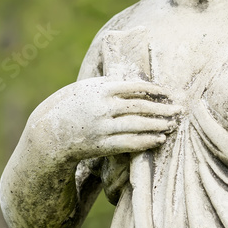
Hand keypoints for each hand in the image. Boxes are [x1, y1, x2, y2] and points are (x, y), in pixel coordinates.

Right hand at [25, 77, 182, 165]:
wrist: (47, 134)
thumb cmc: (71, 105)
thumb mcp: (88, 87)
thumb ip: (111, 84)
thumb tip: (137, 82)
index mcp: (101, 89)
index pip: (136, 87)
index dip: (156, 90)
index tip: (169, 93)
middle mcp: (103, 107)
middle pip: (141, 107)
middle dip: (162, 109)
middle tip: (179, 110)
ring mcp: (102, 127)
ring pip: (137, 125)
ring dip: (158, 125)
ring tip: (172, 125)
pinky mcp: (100, 145)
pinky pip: (128, 143)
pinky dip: (146, 141)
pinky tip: (159, 139)